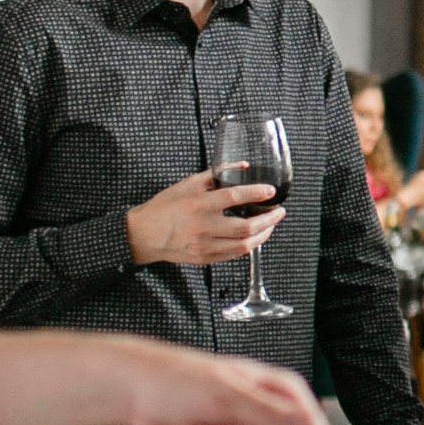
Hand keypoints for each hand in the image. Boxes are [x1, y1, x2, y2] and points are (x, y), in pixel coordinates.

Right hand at [128, 168, 285, 269]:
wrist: (144, 234)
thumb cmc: (165, 207)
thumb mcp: (188, 184)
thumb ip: (217, 174)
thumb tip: (242, 166)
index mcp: (198, 205)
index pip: (234, 198)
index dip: (256, 194)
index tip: (270, 191)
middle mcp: (202, 227)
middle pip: (245, 227)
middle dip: (269, 220)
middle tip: (279, 211)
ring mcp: (204, 246)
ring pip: (243, 245)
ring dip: (263, 235)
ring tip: (271, 225)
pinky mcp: (205, 259)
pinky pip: (233, 255)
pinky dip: (248, 245)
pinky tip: (254, 237)